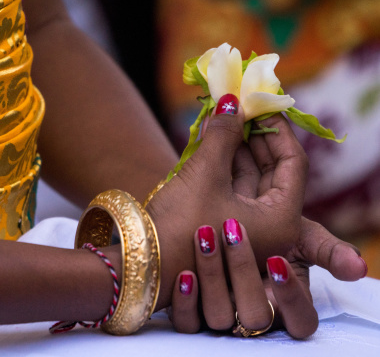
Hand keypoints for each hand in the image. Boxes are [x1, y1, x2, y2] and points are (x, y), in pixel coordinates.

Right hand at [148, 99, 308, 308]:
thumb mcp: (205, 173)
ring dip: (235, 146)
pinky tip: (212, 136)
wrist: (144, 262)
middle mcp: (271, 227)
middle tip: (239, 106)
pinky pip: (232, 186)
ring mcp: (248, 227)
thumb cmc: (182, 223)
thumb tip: (232, 98)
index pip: (293, 163)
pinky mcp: (225, 224)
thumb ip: (224, 133)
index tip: (261, 103)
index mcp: (282, 220)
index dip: (278, 129)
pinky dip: (223, 162)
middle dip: (254, 135)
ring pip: (249, 177)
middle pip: (271, 170)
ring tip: (222, 115)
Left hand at [171, 221, 317, 338]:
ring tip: (204, 237)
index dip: (290, 297)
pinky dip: (186, 302)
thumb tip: (359, 267)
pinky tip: (185, 273)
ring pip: (219, 318)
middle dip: (243, 273)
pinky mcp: (193, 315)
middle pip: (255, 317)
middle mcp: (253, 314)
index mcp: (285, 303)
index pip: (299, 321)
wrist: (223, 222)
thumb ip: (326, 250)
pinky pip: (188, 323)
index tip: (276, 260)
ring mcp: (222, 317)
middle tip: (231, 230)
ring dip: (213, 279)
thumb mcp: (298, 236)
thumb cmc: (267, 232)